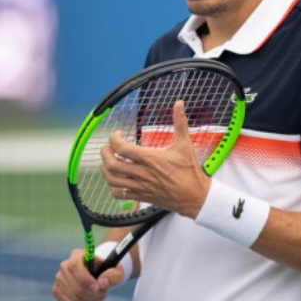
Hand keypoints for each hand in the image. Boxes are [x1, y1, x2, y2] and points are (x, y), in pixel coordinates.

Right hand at [52, 249, 124, 300]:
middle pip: (76, 286)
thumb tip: (102, 282)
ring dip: (88, 300)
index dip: (86, 280)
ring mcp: (59, 278)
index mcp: (78, 255)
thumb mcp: (116, 270)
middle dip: (92, 294)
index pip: (75, 266)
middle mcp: (65, 265)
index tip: (97, 287)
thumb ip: (113, 275)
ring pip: (73, 296)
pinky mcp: (57, 289)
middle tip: (102, 294)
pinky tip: (88, 299)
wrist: (99, 274)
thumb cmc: (107, 271)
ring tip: (97, 296)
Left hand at [100, 100, 210, 217]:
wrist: (195, 197)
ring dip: (105, 169)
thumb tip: (179, 103)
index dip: (114, 138)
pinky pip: (119, 194)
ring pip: (112, 180)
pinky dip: (113, 186)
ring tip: (108, 161)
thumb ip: (180, 122)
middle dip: (104, 153)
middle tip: (107, 146)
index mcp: (150, 158)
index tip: (119, 133)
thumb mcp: (184, 144)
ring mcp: (140, 186)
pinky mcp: (141, 197)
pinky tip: (117, 179)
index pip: (121, 148)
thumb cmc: (190, 171)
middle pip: (112, 164)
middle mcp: (142, 173)